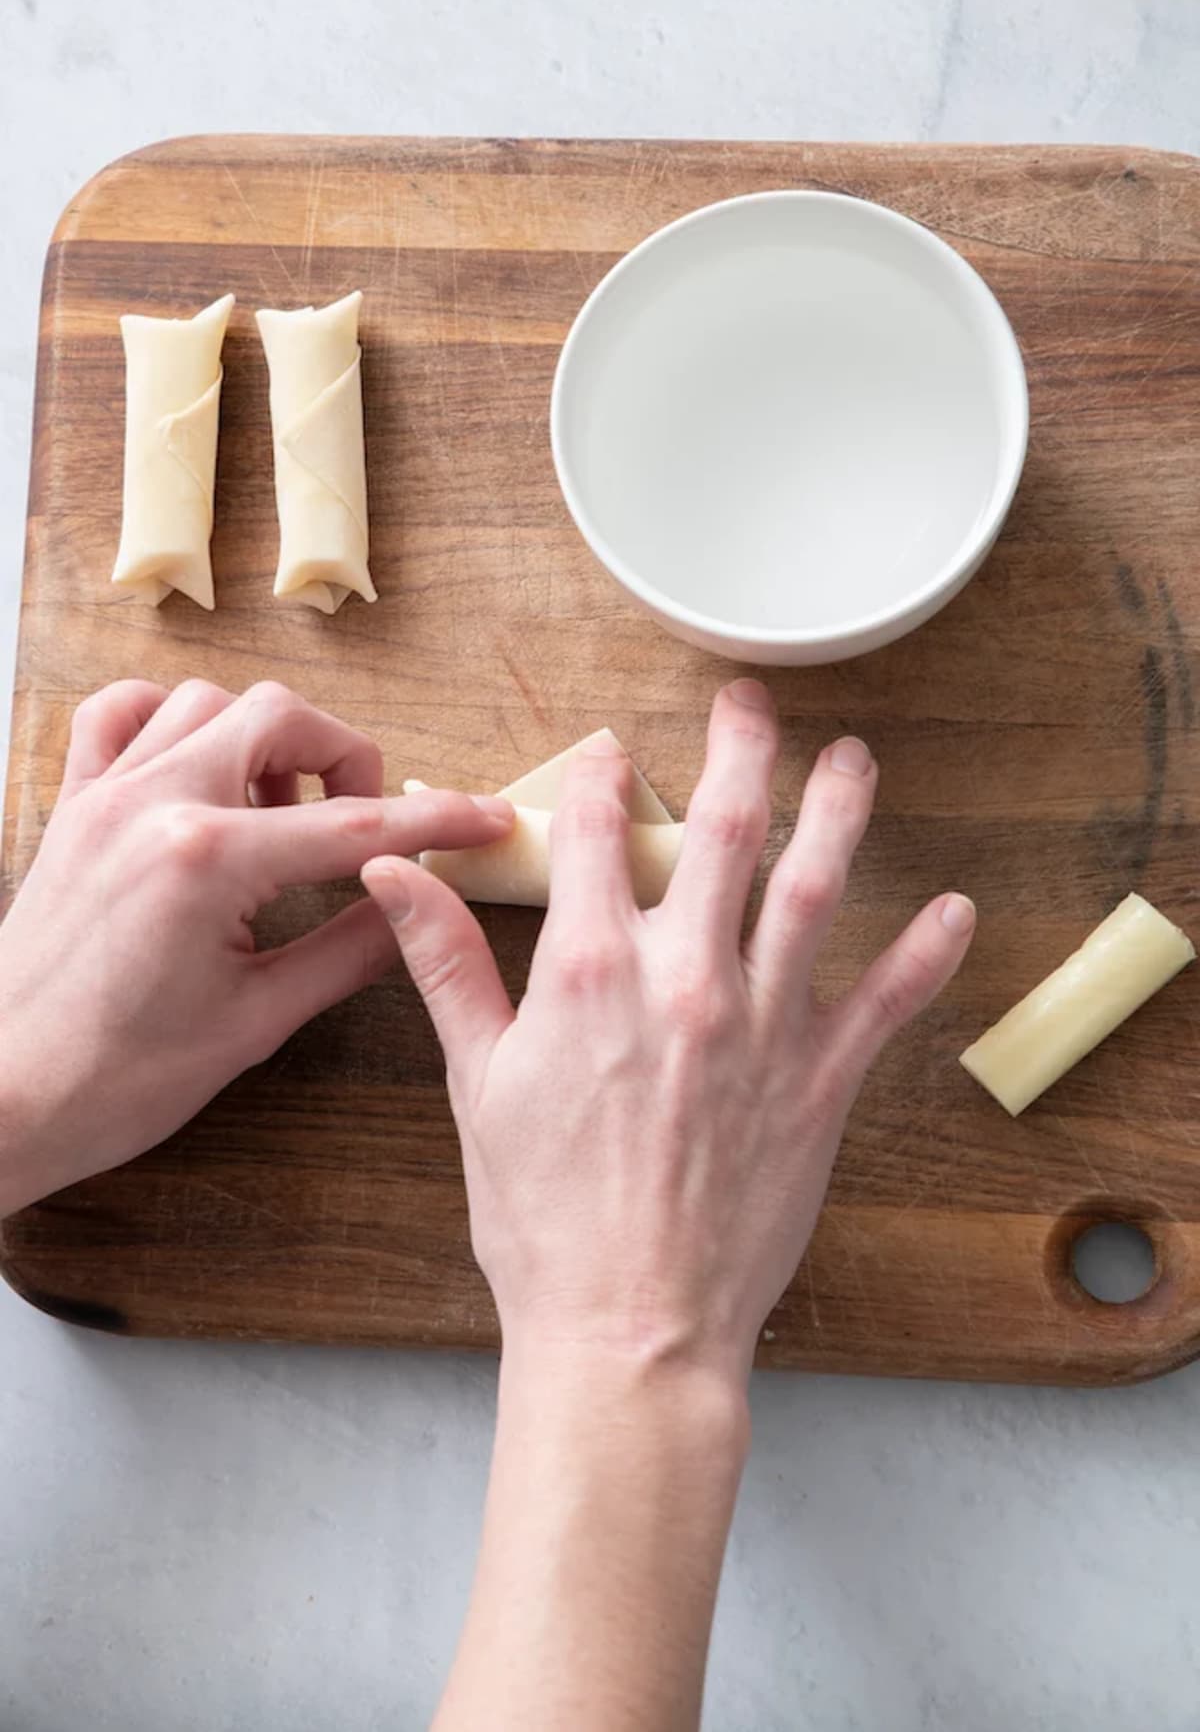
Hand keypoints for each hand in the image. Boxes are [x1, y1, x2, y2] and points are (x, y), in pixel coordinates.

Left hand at [0, 678, 512, 1213]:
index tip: (484, 817)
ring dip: (265, 739)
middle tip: (364, 823)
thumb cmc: (116, 1078)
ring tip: (283, 809)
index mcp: (206, 861)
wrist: (5, 1099)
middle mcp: (153, 804)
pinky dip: (171, 719)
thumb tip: (410, 908)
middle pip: (281, 719)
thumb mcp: (257, 1021)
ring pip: (207, 703)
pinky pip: (120, 714)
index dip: (434, 822)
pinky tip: (199, 771)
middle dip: (345, 758)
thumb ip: (348, 951)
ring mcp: (104, 796)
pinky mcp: (73, 808)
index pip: (352, 827)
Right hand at [365, 678, 974, 1385]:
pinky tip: (954, 910)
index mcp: (589, 973)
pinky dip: (926, 952)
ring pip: (813, 886)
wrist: (627, 1329)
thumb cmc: (542, 1217)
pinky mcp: (822, 1082)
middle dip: (740, 749)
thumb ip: (445, 963)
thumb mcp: (477, 1082)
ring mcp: (763, 1026)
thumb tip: (393, 874)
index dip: (600, 778)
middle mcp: (684, 979)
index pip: (594, 834)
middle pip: (722, 828)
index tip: (609, 753)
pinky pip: (889, 1000)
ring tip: (854, 759)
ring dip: (838, 810)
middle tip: (752, 703)